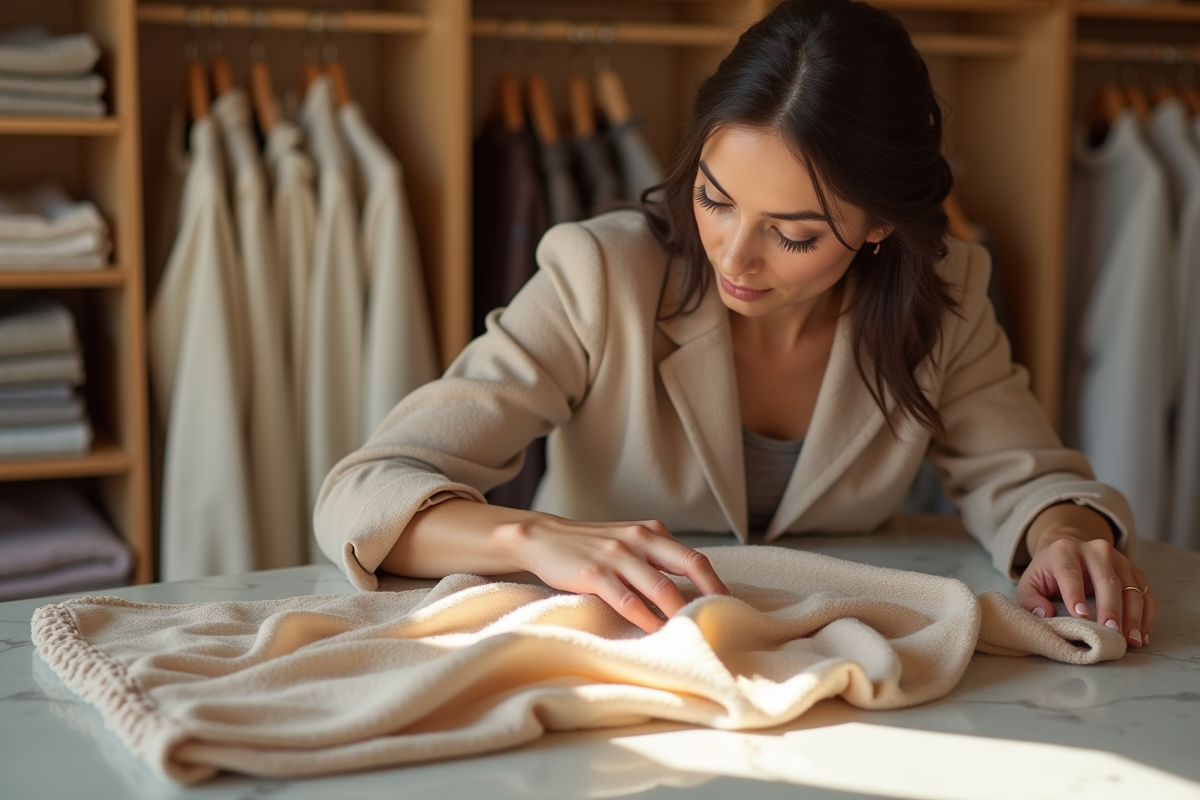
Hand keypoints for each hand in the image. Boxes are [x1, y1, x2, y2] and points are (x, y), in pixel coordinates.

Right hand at [498, 515, 729, 632]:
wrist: (544, 537)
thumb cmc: (591, 545)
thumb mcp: (628, 541)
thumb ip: (657, 557)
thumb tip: (691, 586)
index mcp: (651, 532)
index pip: (695, 557)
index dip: (715, 583)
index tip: (729, 605)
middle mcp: (639, 539)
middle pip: (690, 565)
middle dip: (710, 595)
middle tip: (721, 621)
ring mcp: (617, 555)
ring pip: (661, 587)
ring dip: (679, 613)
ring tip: (693, 634)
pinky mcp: (594, 574)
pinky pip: (627, 600)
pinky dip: (645, 619)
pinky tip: (654, 632)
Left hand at [1016, 504, 1154, 647]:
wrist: (1069, 551)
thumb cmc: (1048, 573)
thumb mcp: (1030, 583)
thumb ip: (1031, 600)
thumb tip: (1045, 615)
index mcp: (1064, 551)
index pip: (1070, 572)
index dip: (1075, 594)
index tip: (1080, 617)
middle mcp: (1095, 550)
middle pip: (1107, 580)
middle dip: (1110, 608)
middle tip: (1111, 633)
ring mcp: (1119, 559)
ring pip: (1131, 588)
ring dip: (1133, 617)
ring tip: (1130, 640)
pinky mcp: (1135, 571)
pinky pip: (1145, 594)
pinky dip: (1146, 616)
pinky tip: (1141, 635)